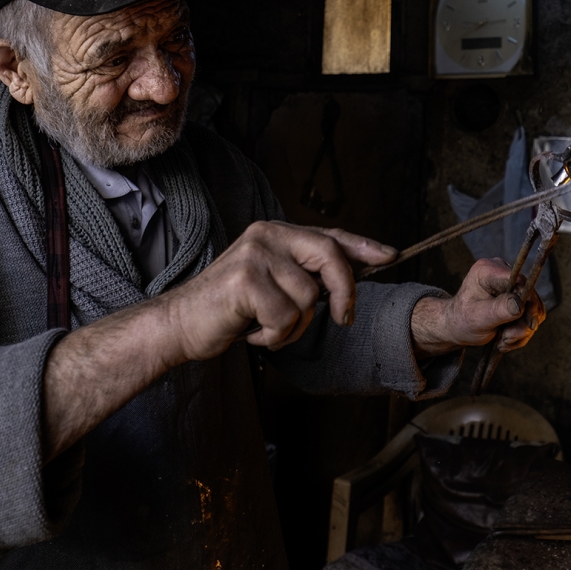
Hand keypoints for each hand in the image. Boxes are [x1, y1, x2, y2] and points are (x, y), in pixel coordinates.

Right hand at [167, 221, 396, 357]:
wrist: (180, 324)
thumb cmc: (229, 309)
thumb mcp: (271, 283)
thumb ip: (303, 273)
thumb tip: (348, 278)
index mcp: (275, 233)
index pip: (329, 235)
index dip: (362, 246)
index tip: (390, 256)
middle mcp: (267, 235)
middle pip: (330, 257)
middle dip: (344, 292)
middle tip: (342, 319)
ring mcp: (256, 255)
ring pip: (309, 298)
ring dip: (294, 327)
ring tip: (266, 327)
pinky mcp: (246, 280)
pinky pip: (287, 317)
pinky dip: (275, 336)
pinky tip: (252, 332)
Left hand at [409, 258, 546, 357]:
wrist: (459, 327)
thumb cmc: (462, 320)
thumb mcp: (478, 317)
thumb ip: (499, 309)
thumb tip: (519, 304)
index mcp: (487, 270)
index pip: (519, 280)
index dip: (525, 301)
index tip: (520, 321)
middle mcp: (503, 272)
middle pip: (531, 296)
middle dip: (522, 323)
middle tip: (506, 338)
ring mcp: (513, 285)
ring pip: (535, 309)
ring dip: (522, 330)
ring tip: (503, 340)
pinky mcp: (520, 297)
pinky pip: (533, 315)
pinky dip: (522, 331)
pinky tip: (507, 337)